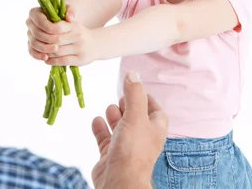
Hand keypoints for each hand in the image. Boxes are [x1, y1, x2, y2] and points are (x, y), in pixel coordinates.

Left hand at [26, 5, 98, 66]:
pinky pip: (62, 61)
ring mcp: (80, 48)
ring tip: (41, 53)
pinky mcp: (80, 59)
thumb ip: (60, 24)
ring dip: (47, 53)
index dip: (47, 31)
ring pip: (58, 52)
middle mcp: (78, 36)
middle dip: (45, 44)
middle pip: (56, 41)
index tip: (40, 33)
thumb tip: (43, 25)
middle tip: (38, 45)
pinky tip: (47, 60)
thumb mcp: (72, 25)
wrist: (96, 45)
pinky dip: (52, 61)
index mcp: (74, 26)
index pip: (58, 27)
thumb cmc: (79, 34)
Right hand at [91, 71, 167, 188]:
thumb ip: (134, 94)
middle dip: (127, 106)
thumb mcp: (136, 115)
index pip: (156, 110)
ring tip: (110, 109)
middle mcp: (141, 138)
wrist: (120, 181)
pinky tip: (96, 121)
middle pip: (136, 117)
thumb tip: (133, 74)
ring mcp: (125, 148)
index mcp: (154, 129)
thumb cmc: (132, 150)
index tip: (136, 87)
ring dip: (114, 116)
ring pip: (120, 127)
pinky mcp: (110, 155)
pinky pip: (104, 138)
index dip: (147, 98)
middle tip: (121, 98)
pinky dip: (100, 128)